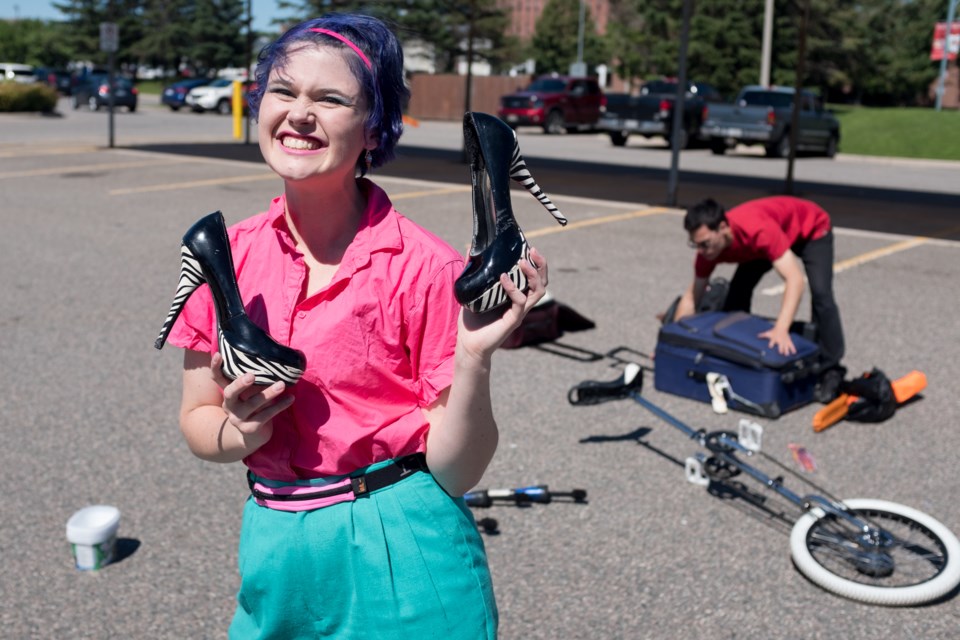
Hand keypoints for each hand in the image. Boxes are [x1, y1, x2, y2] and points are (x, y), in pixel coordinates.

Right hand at [211, 352, 293, 450]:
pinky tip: (290, 398)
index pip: (217, 378)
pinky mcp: (250, 428)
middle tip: (252, 375)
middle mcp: (229, 405)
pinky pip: (266, 415)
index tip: (219, 354)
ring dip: (268, 393)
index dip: (215, 367)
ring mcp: (238, 418)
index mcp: (228, 393)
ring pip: (252, 404)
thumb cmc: (254, 407)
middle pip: (229, 393)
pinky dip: (279, 406)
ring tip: (282, 385)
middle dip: (240, 384)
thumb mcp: (250, 393)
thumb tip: (270, 357)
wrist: (252, 437)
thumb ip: (253, 380)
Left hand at [457, 247, 548, 362]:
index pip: (533, 278)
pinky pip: (519, 302)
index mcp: (515, 297)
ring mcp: (519, 312)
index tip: (529, 248)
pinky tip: (503, 278)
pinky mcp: (513, 320)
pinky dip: (513, 288)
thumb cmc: (472, 321)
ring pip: (538, 292)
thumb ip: (473, 272)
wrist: (468, 344)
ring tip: (522, 262)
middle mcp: (521, 304)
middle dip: (541, 265)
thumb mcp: (472, 291)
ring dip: (533, 275)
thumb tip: (470, 249)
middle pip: (542, 283)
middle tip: (533, 251)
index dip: (535, 263)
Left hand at [758, 326, 796, 355]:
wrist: (781, 327)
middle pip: (780, 345)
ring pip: (786, 346)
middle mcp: (780, 340)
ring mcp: (785, 341)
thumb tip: (757, 336)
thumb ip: (763, 335)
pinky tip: (794, 353)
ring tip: (787, 355)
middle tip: (781, 352)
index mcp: (774, 338)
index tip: (770, 346)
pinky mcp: (789, 341)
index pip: (772, 341)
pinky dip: (793, 348)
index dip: (771, 343)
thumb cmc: (773, 331)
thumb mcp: (768, 333)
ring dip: (786, 350)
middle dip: (780, 348)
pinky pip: (791, 345)